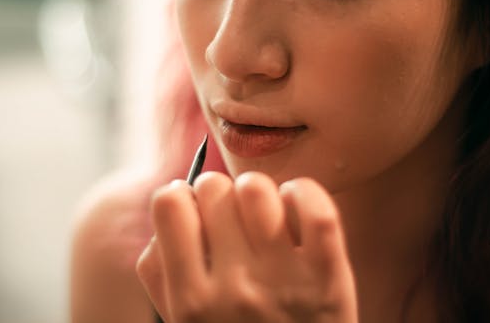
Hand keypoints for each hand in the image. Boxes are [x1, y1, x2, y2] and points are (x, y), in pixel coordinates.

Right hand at [136, 172, 357, 322]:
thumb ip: (159, 270)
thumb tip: (174, 201)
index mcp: (190, 301)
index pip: (169, 204)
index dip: (179, 199)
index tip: (192, 211)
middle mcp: (235, 289)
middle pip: (214, 189)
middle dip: (217, 195)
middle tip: (230, 218)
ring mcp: (286, 282)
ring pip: (257, 189)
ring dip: (256, 193)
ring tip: (262, 217)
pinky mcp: (330, 278)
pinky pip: (315, 208)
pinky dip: (301, 193)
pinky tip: (293, 207)